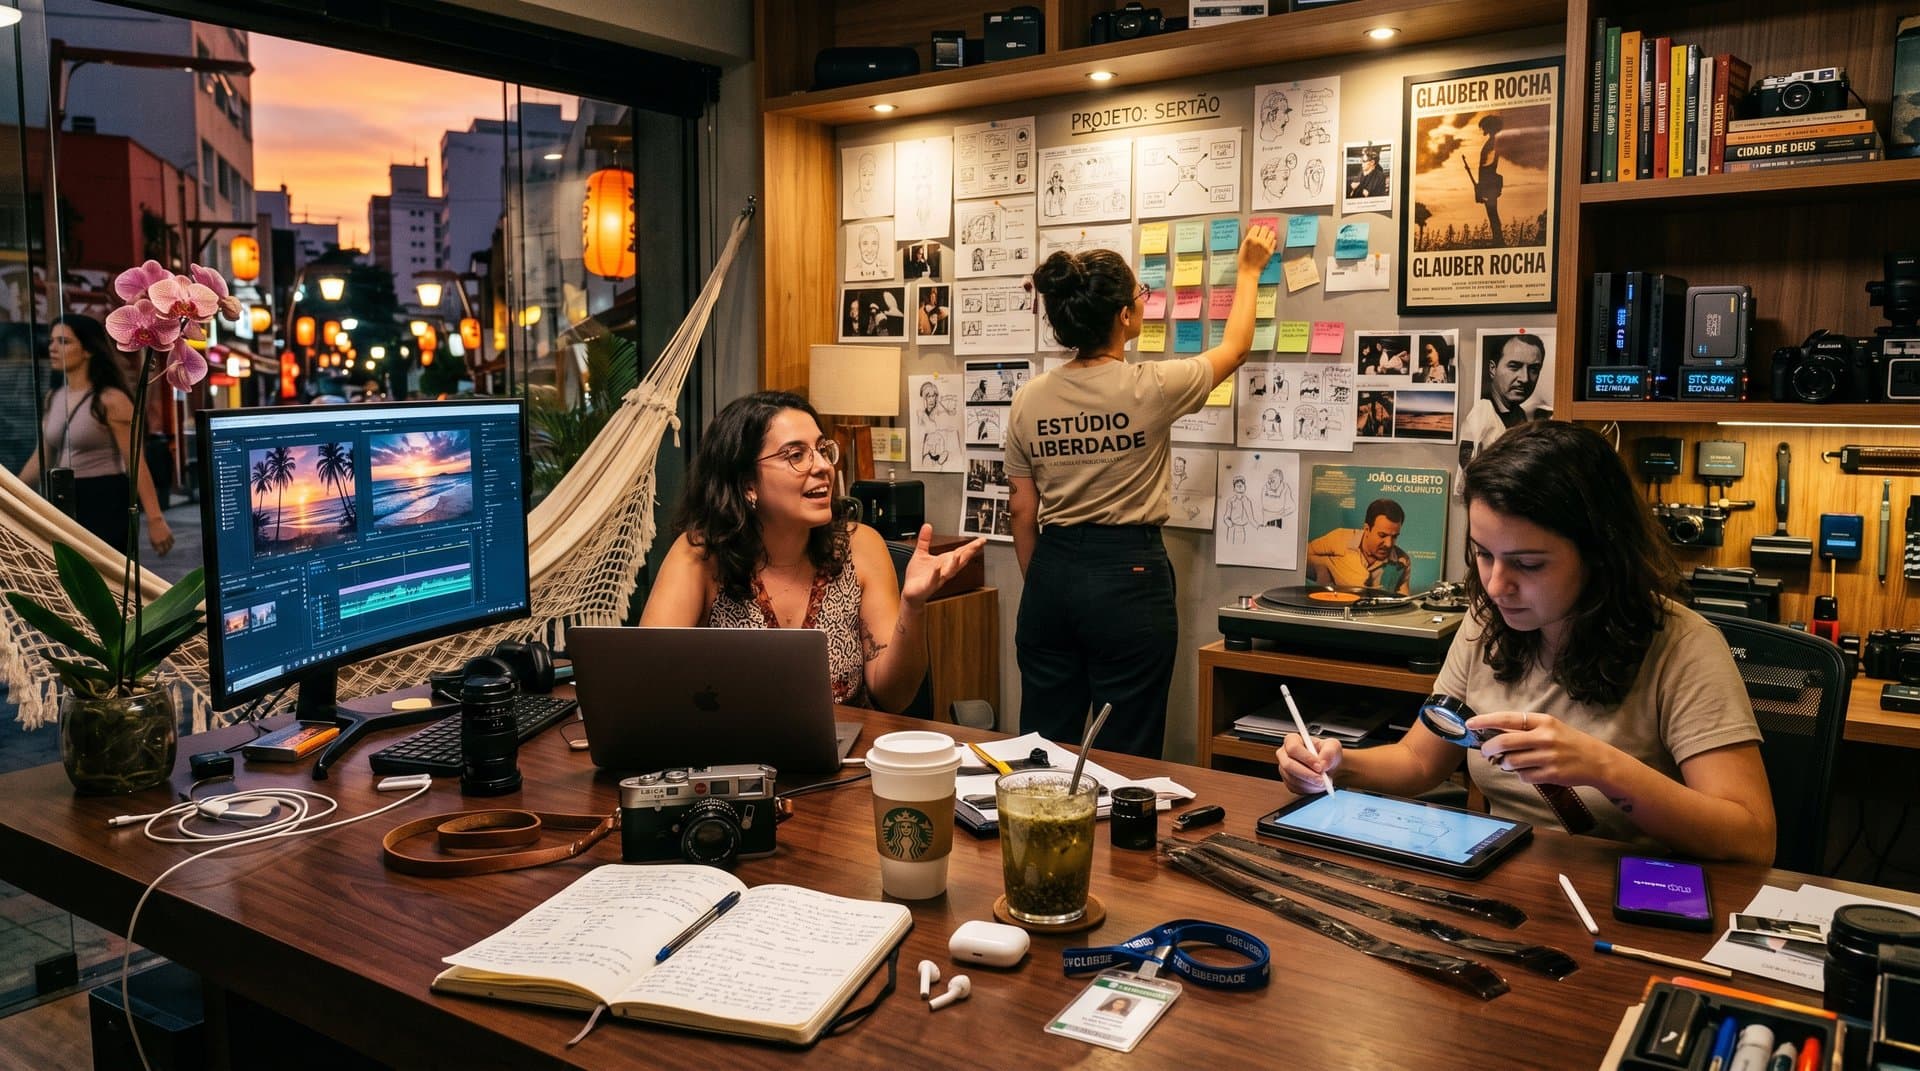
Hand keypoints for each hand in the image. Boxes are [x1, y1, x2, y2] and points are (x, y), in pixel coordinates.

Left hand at [148, 514, 173, 555]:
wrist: (155, 521)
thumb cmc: (151, 530)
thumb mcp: (150, 538)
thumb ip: (154, 545)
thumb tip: (157, 551)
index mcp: (156, 542)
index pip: (160, 551)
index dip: (160, 554)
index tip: (160, 555)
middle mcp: (162, 540)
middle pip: (166, 550)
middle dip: (165, 553)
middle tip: (164, 554)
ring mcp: (167, 537)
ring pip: (170, 546)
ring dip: (169, 548)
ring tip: (167, 549)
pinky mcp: (170, 534)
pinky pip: (173, 541)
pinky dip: (171, 543)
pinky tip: (169, 543)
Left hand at [898, 524, 984, 607]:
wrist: (911, 593)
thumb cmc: (918, 576)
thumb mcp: (921, 553)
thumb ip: (925, 539)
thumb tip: (927, 525)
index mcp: (944, 562)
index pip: (961, 552)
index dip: (971, 546)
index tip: (982, 540)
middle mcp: (944, 570)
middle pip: (960, 561)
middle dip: (969, 553)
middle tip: (977, 545)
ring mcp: (938, 578)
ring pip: (950, 571)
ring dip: (955, 563)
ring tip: (959, 554)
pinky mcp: (928, 585)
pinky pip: (933, 579)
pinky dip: (936, 574)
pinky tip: (937, 568)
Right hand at [1237, 224, 1278, 274]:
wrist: (1249, 271)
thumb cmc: (1243, 260)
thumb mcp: (1242, 246)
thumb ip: (1247, 236)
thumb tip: (1250, 228)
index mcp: (1250, 239)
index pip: (1256, 227)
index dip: (1256, 229)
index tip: (1256, 232)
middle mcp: (1258, 241)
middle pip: (1265, 228)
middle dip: (1263, 230)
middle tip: (1262, 234)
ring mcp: (1266, 246)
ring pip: (1272, 233)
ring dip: (1269, 234)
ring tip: (1266, 238)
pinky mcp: (1270, 251)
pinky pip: (1274, 241)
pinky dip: (1272, 241)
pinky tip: (1268, 244)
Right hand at [1275, 732, 1342, 794]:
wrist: (1326, 766)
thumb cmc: (1326, 753)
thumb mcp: (1333, 747)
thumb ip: (1329, 752)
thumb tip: (1323, 763)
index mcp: (1292, 740)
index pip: (1293, 748)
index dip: (1306, 758)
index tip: (1319, 766)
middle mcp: (1284, 754)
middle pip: (1288, 765)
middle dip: (1307, 774)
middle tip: (1321, 780)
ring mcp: (1284, 768)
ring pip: (1292, 778)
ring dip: (1309, 783)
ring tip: (1323, 782)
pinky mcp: (1287, 781)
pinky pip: (1294, 787)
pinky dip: (1308, 789)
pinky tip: (1317, 785)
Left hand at [1470, 711, 1611, 787]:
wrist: (1598, 761)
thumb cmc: (1570, 743)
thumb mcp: (1550, 728)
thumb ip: (1526, 730)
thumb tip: (1495, 734)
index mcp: (1543, 721)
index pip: (1507, 719)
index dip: (1485, 721)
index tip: (1470, 724)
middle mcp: (1545, 737)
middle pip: (1504, 742)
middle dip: (1489, 748)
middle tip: (1485, 751)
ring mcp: (1548, 756)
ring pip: (1511, 761)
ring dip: (1504, 764)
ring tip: (1509, 762)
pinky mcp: (1551, 774)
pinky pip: (1523, 776)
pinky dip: (1520, 775)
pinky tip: (1528, 771)